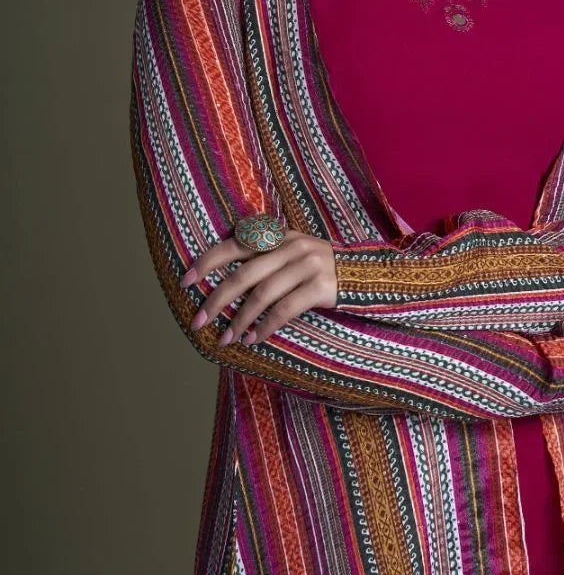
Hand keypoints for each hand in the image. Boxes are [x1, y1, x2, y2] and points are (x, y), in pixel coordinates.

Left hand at [180, 230, 337, 346]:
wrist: (366, 274)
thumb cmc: (320, 268)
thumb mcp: (292, 252)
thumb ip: (264, 256)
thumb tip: (221, 281)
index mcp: (279, 234)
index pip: (235, 244)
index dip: (207, 262)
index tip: (186, 282)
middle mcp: (291, 246)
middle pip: (243, 275)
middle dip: (216, 300)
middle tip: (198, 321)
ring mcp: (308, 265)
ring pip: (262, 295)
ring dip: (239, 320)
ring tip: (225, 338)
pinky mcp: (321, 286)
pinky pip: (284, 310)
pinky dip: (265, 327)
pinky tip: (253, 339)